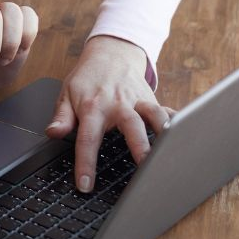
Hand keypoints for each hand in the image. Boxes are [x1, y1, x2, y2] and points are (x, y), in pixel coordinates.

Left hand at [46, 35, 172, 192]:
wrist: (111, 53)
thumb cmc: (88, 78)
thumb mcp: (67, 94)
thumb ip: (61, 116)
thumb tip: (53, 133)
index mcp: (94, 107)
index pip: (88, 139)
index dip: (86, 163)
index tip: (86, 184)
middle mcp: (118, 104)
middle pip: (131, 125)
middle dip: (139, 146)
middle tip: (145, 167)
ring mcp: (138, 101)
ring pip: (155, 115)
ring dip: (163, 132)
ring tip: (171, 152)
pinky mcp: (153, 99)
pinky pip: (168, 111)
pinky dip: (178, 122)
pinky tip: (186, 136)